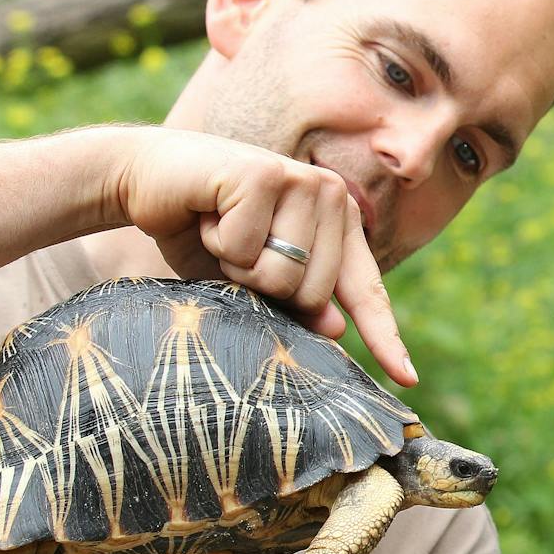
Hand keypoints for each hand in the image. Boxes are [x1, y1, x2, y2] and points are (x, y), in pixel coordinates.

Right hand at [109, 127, 415, 385]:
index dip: (384, 336)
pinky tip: (208, 212)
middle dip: (262, 287)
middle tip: (236, 249)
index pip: (366, 290)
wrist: (147, 177)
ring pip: (280, 276)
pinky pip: (245, 250)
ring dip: (236, 265)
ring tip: (222, 229)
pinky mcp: (264, 174)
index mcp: (339, 221)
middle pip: (312, 294)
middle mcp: (331, 194)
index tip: (407, 378)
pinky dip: (216, 241)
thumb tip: (336, 329)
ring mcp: (301, 179)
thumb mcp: (252, 276)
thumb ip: (295, 299)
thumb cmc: (205, 228)